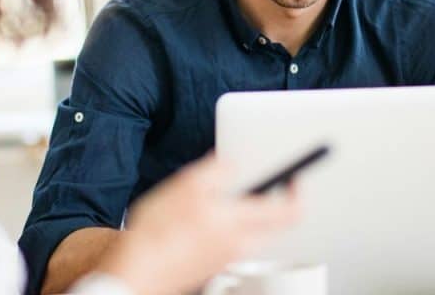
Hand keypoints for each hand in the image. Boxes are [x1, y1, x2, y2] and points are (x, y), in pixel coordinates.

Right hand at [95, 154, 300, 294]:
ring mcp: (228, 257)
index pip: (289, 210)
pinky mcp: (214, 264)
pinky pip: (235, 242)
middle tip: (264, 183)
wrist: (137, 271)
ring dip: (250, 213)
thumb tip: (233, 163)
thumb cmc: (157, 233)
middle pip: (276, 224)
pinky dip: (231, 227)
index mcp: (238, 223)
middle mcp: (240, 244)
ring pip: (254, 233)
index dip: (297, 190)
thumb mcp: (186, 185)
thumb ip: (217, 169)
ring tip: (225, 198)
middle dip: (274, 201)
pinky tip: (206, 218)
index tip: (294, 175)